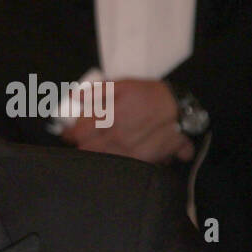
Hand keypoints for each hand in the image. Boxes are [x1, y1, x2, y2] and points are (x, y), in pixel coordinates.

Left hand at [61, 78, 193, 163]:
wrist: (185, 108)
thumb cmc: (152, 95)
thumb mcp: (124, 85)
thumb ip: (98, 91)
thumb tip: (74, 96)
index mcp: (109, 119)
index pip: (78, 133)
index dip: (69, 133)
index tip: (67, 133)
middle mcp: (117, 138)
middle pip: (87, 150)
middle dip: (81, 145)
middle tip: (82, 140)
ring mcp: (130, 152)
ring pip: (103, 160)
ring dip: (96, 154)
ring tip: (100, 146)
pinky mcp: (143, 160)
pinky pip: (122, 166)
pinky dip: (115, 162)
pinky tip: (117, 155)